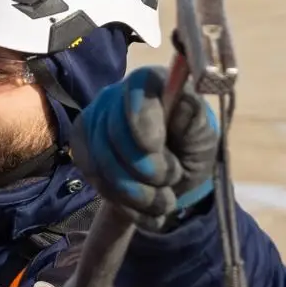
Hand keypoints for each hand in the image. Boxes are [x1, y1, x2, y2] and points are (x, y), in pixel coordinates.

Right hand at [70, 67, 218, 228]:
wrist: (172, 178)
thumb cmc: (191, 149)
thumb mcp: (204, 137)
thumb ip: (194, 120)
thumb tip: (184, 102)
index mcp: (152, 82)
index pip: (138, 91)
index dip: (142, 121)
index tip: (155, 148)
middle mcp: (116, 95)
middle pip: (114, 133)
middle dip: (145, 169)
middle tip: (171, 182)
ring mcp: (94, 121)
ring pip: (102, 162)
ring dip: (136, 192)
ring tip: (161, 201)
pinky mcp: (82, 146)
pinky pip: (93, 177)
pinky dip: (120, 200)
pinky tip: (140, 204)